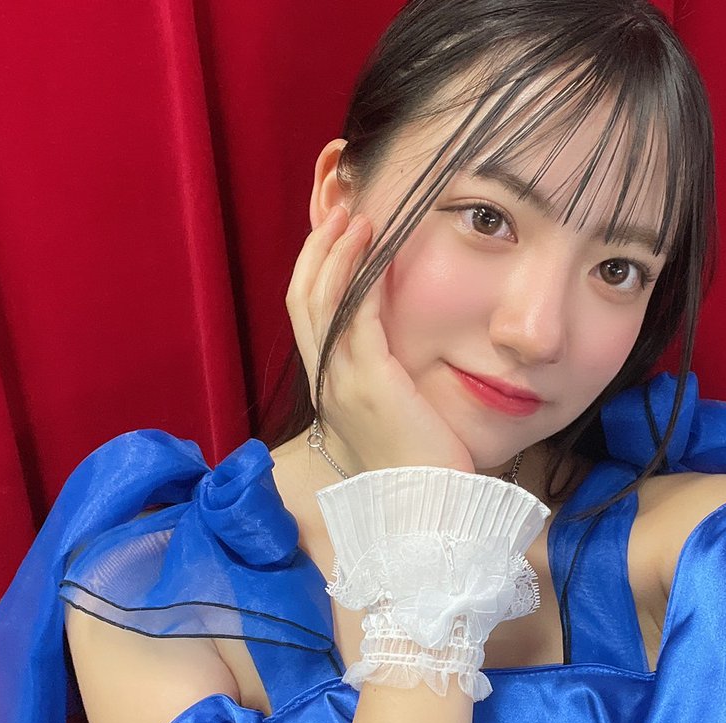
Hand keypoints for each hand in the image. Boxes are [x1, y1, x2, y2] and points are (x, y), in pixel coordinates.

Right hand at [286, 206, 474, 473]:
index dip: (314, 271)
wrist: (423, 508)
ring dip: (338, 252)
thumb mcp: (391, 419)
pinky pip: (358, 313)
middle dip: (318, 250)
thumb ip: (383, 384)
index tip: (335, 238)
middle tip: (342, 212)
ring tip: (359, 219)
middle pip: (302, 299)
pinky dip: (364, 275)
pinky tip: (379, 249)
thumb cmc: (418, 469)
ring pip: (322, 300)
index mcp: (329, 389)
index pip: (306, 317)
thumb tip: (397, 358)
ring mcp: (343, 380)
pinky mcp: (371, 380)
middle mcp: (327, 381)